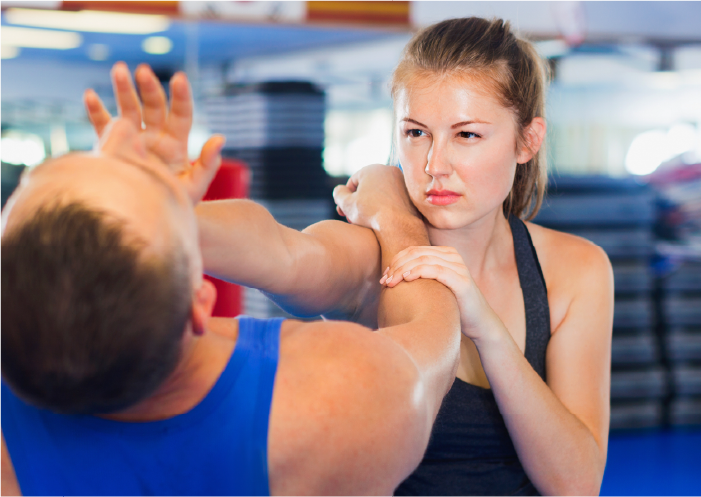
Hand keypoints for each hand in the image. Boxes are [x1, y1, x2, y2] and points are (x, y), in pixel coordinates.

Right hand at [84, 62, 223, 202]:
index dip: (181, 96)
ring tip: (119, 69)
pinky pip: (103, 126)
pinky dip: (96, 111)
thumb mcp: (194, 187)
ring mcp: (133, 139)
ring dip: (123, 89)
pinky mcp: (112, 147)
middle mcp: (155, 136)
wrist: (146, 219)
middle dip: (149, 88)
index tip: (180, 79)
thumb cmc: (173, 204)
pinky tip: (90, 95)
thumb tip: (220, 138)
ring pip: (129, 109)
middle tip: (143, 71)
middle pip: (153, 106)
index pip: (181, 114)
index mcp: (176, 143)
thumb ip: (208, 164)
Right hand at [333, 164, 419, 230]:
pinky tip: (380, 221)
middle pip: (368, 187)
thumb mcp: (346, 203)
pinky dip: (385, 208)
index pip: (353, 182)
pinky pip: (393, 200)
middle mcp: (389, 170)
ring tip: (366, 221)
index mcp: (372, 168)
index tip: (343, 211)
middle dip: (358, 202)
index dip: (346, 197)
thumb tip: (340, 190)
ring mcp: (402, 182)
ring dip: (371, 205)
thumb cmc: (370, 213)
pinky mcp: (411, 193)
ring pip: (380, 193)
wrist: (398, 226)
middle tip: (352, 218)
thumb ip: (338, 194)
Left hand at [380, 246, 502, 341]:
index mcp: (445, 253)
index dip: (396, 261)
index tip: (384, 276)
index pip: (413, 250)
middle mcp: (453, 256)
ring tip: (391, 283)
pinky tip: (406, 279)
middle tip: (384, 281)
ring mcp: (459, 267)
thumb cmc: (453, 305)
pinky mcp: (462, 280)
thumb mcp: (435, 286)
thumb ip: (421, 276)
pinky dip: (418, 272)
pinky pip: (436, 270)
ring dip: (403, 270)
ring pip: (423, 260)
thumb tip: (392, 275)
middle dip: (396, 266)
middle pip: (416, 253)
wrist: (478, 322)